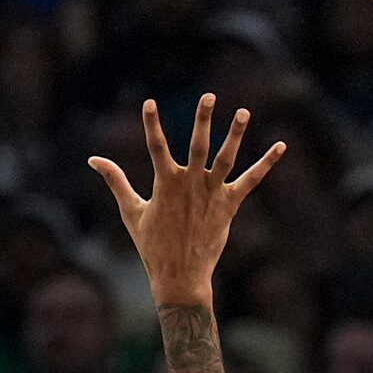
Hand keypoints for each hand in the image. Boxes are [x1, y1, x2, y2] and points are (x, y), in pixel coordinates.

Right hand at [90, 95, 282, 305]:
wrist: (180, 276)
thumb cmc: (152, 245)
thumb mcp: (131, 211)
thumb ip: (116, 181)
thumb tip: (93, 159)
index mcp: (166, 183)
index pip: (156, 146)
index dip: (151, 124)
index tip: (149, 102)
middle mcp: (191, 184)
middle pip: (198, 145)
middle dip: (202, 119)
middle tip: (209, 96)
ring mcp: (212, 194)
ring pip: (225, 158)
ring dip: (235, 135)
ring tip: (243, 112)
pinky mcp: (229, 205)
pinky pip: (251, 180)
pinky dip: (266, 164)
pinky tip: (280, 146)